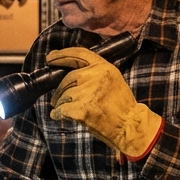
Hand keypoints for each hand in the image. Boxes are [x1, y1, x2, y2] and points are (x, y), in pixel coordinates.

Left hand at [47, 46, 162, 159]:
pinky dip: (58, 114)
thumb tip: (69, 71)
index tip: (50, 58)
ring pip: (63, 95)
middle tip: (56, 98)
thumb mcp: (112, 78)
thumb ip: (94, 71)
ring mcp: (87, 93)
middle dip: (59, 89)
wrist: (129, 125)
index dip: (61, 55)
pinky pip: (61, 109)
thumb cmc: (120, 104)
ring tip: (67, 110)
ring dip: (61, 103)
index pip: (78, 54)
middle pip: (67, 78)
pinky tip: (59, 116)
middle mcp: (94, 76)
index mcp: (103, 67)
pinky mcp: (81, 110)